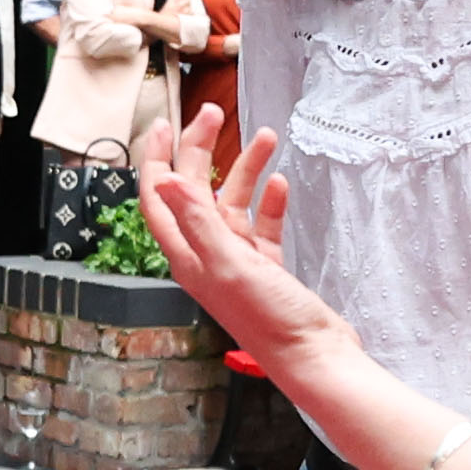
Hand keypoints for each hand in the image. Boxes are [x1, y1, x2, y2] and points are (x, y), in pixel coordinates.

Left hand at [128, 112, 347, 372]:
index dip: (156, 160)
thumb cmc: (271, 321)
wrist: (314, 355)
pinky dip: (268, 202)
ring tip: (266, 137)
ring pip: (232, 203)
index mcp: (189, 257)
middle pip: (194, 192)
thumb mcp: (229, 266)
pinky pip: (261, 225)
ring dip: (245, 169)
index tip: (164, 125)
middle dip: (201, 151)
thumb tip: (165, 181)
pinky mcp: (266, 268)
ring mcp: (237, 262)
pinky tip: (279, 183)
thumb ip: (198, 222)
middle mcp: (207, 257)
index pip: (159, 200)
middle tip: (214, 114)